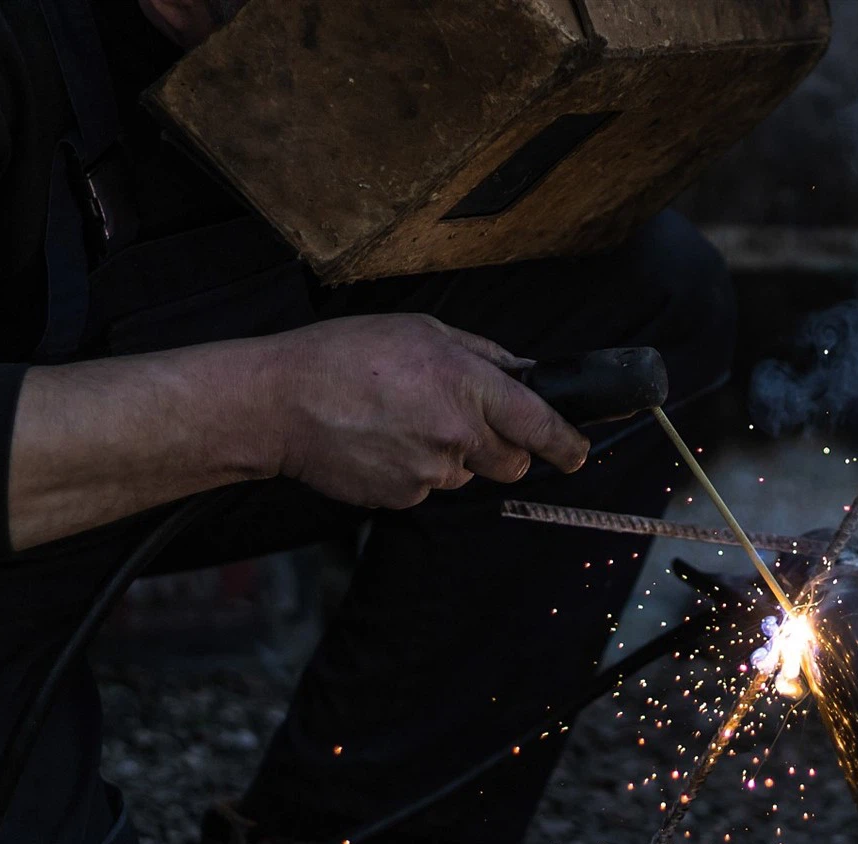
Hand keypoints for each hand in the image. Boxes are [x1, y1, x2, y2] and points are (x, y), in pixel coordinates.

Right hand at [265, 313, 589, 508]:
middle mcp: (457, 434)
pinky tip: (381, 442)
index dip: (567, 444)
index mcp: (469, 385)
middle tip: (462, 422)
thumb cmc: (346, 356)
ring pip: (465, 474)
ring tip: (400, 421)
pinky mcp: (403, 498)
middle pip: (512, 462)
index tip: (578, 452)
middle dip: (501, 448)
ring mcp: (430, 471)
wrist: (279, 402)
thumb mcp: (423, 330)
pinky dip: (412, 469)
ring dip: (449, 455)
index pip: (541, 426)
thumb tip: (524, 372)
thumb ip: (483, 355)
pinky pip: (426, 488)